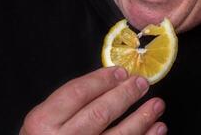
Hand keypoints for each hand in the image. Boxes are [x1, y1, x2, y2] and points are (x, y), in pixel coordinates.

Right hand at [20, 67, 166, 134]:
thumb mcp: (46, 118)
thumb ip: (70, 102)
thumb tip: (111, 81)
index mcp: (43, 122)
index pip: (78, 93)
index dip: (102, 79)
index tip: (121, 72)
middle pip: (100, 112)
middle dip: (126, 95)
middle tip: (142, 83)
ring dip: (143, 118)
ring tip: (157, 104)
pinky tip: (157, 128)